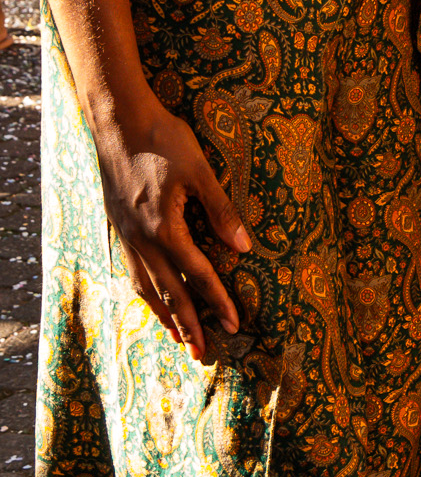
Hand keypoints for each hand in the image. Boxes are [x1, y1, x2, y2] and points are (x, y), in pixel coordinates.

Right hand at [96, 99, 250, 360]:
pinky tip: (154, 300)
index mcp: (164, 228)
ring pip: (147, 287)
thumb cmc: (165, 142)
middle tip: (203, 353)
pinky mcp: (119, 229)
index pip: (198, 274)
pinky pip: (134, 272)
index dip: (217, 300)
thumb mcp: (200, 172)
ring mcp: (127, 237)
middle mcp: (142, 240)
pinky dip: (146, 293)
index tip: (234, 324)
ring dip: (164, 315)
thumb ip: (221, 211)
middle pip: (169, 293)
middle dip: (189, 324)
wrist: (120, 124)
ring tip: (179, 338)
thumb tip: (244, 247)